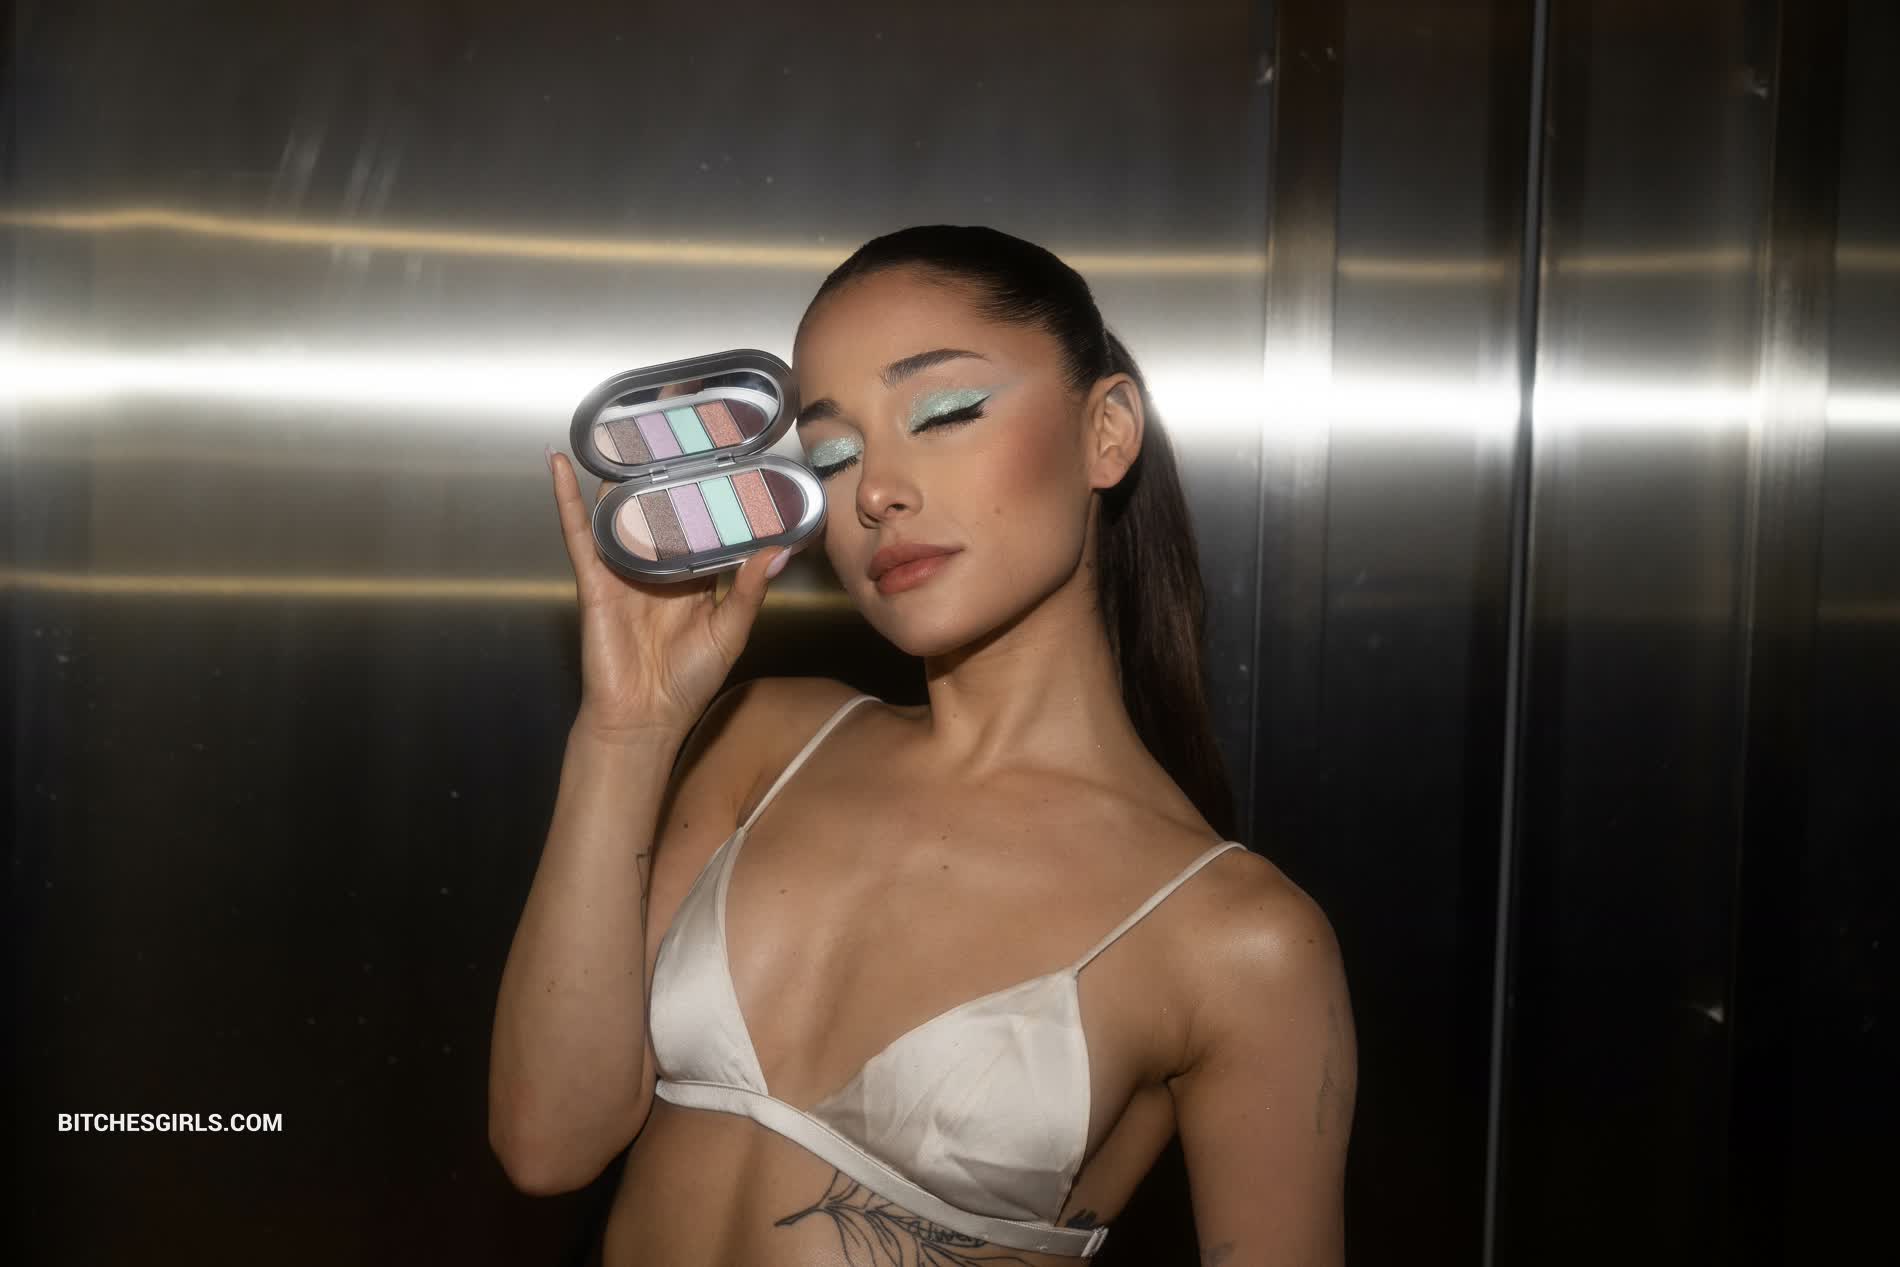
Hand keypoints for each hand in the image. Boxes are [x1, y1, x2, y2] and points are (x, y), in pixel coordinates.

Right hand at [547, 380, 792, 740]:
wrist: (642, 718)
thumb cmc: (686, 682)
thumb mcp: (730, 631)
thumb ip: (748, 589)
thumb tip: (778, 549)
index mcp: (692, 571)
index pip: (703, 514)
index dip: (712, 482)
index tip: (727, 444)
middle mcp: (657, 560)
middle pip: (661, 499)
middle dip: (668, 460)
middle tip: (681, 412)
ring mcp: (622, 565)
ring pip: (622, 506)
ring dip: (623, 466)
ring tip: (630, 420)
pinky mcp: (594, 578)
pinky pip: (578, 531)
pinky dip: (568, 497)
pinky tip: (562, 463)